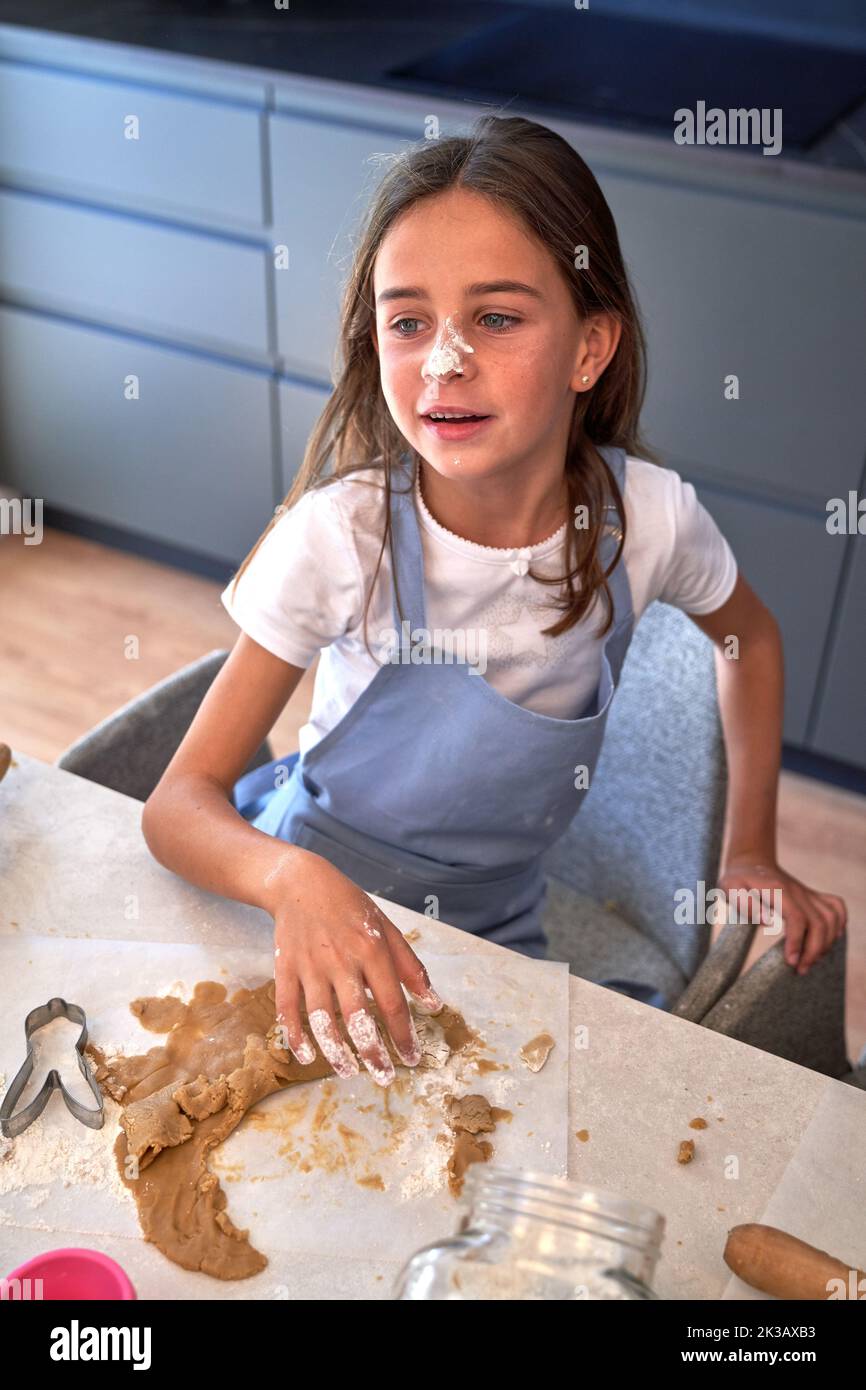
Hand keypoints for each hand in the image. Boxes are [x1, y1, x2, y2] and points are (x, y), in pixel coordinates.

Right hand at [265, 847, 442, 1085]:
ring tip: (349, 1072)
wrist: (301, 883)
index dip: (404, 1035)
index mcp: (372, 950)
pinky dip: (295, 1036)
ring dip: (335, 1051)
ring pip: (321, 1019)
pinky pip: (287, 1009)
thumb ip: (411, 968)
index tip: (411, 1059)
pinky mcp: (285, 969)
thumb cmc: (350, 908)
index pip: (392, 1003)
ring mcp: (310, 966)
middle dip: (372, 1053)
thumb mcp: (387, 929)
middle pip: (358, 1017)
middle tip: (384, 1077)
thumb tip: (434, 1004)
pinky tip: (306, 1055)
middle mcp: (341, 960)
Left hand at [716, 858, 846, 974]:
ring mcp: (807, 893)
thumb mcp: (729, 889)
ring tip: (811, 959)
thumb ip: (745, 904)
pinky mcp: (812, 896)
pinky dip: (839, 924)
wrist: (750, 862)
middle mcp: (797, 891)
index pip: (797, 918)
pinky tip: (829, 939)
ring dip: (827, 942)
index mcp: (777, 890)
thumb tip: (767, 920)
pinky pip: (836, 907)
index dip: (797, 942)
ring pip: (831, 918)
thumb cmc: (737, 880)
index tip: (791, 961)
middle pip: (819, 923)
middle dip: (814, 951)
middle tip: (800, 969)